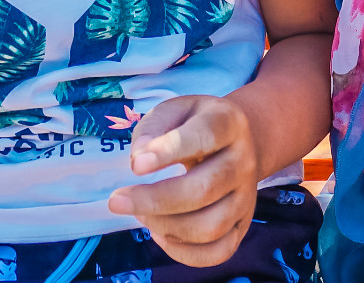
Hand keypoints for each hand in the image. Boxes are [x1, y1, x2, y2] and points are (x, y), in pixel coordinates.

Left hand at [107, 95, 256, 265]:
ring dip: (166, 226)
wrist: (237, 141)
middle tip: (117, 200)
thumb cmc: (195, 124)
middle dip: (154, 200)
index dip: (168, 151)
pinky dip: (184, 253)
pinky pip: (218, 252)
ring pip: (211, 227)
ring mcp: (247, 197)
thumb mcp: (175, 111)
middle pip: (204, 190)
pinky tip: (160, 234)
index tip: (135, 166)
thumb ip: (153, 127)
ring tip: (140, 214)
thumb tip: (138, 161)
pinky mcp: (242, 225)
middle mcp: (244, 161)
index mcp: (228, 123)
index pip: (203, 136)